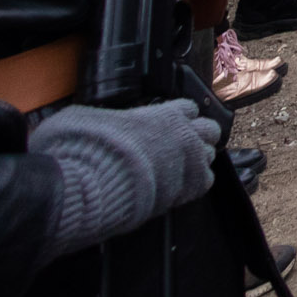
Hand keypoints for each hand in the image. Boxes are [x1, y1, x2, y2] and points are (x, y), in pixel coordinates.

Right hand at [31, 100, 219, 259]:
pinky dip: (194, 184)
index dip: (178, 115)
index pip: (189, 107)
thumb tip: (96, 121)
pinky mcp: (188, 189)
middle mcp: (184, 135)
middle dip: (198, 135)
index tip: (169, 123)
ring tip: (179, 168)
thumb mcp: (87, 118)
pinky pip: (205, 182)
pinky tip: (178, 187)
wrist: (93, 186)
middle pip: (209, 128)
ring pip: (210, 154)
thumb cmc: (87, 150)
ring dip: (197, 159)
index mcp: (165, 114)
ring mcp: (189, 162)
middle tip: (181, 145)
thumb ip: (104, 117)